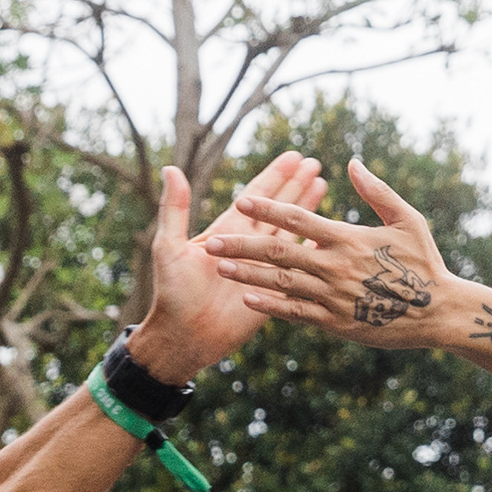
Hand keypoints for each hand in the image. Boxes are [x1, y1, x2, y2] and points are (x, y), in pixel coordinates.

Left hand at [124, 151, 324, 377]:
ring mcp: (263, 268)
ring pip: (291, 233)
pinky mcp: (273, 291)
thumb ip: (174, 208)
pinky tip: (323, 237)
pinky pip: (296, 267)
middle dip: (296, 185)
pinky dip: (309, 251)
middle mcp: (248, 245)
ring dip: (307, 210)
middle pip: (278, 209)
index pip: (257, 197)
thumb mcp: (168, 247)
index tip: (294, 156)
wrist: (183, 336)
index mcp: (227, 230)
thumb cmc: (172, 293)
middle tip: (316, 163)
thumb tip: (171, 168)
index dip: (276, 176)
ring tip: (323, 186)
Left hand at [204, 158, 466, 349]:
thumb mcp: (407, 219)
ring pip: (280, 283)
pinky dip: (271, 306)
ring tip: (219, 267)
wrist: (439, 312)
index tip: (240, 199)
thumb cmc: (425, 262)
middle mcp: (334, 266)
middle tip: (211, 242)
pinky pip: (297, 314)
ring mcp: (333, 297)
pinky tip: (247, 298)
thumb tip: (351, 162)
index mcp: (347, 238)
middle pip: (278, 251)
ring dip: (247, 275)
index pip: (297, 219)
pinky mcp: (336, 323)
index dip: (267, 209)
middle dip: (241, 245)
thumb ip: (377, 191)